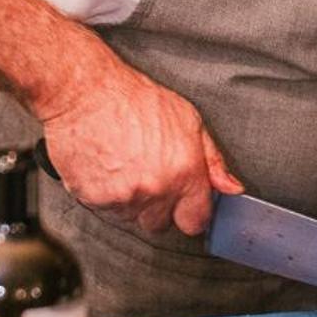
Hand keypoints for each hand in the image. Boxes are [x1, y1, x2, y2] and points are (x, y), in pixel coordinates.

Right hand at [40, 58, 242, 236]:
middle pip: (160, 224)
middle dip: (157, 206)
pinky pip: (105, 211)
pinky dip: (105, 195)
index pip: (196, 221)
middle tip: (147, 174)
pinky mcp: (94, 198)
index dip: (189, 212)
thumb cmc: (134, 99)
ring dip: (130, 201)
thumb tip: (232, 188)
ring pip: (132, 218)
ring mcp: (124, 196)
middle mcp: (156, 189)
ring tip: (124, 165)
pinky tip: (106, 167)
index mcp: (185, 172)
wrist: (85, 92)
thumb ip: (213, 160)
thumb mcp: (188, 119)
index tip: (184, 203)